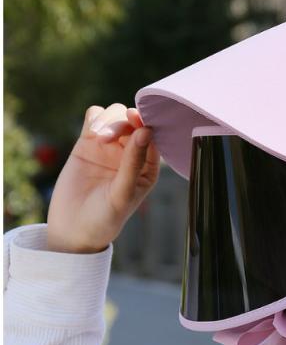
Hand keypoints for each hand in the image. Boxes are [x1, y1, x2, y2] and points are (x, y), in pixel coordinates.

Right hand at [46, 103, 159, 253]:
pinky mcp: (87, 143)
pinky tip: (92, 130)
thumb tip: (146, 131)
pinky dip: (95, 116)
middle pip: (134, 123)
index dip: (146, 125)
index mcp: (148, 168)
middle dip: (124, 123)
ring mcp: (109, 147)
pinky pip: (95, 118)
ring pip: (116, 116)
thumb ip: (133, 163)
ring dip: (109, 119)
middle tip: (107, 137)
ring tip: (97, 137)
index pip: (153, 139)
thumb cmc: (104, 218)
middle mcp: (131, 155)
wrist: (72, 229)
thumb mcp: (122, 193)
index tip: (136, 120)